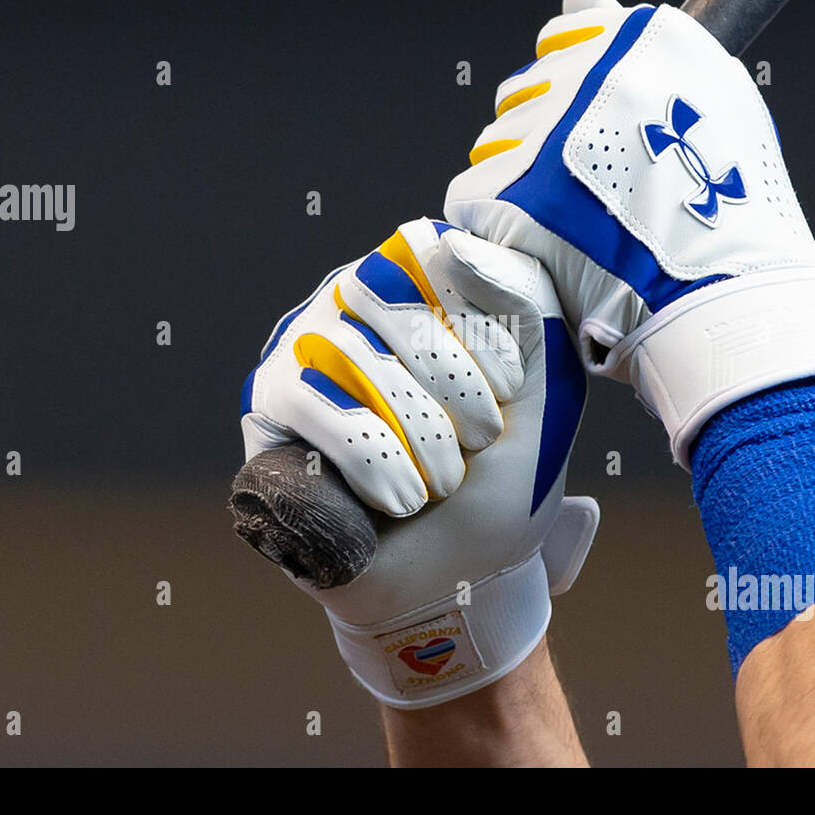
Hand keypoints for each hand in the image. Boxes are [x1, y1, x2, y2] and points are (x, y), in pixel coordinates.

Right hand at [239, 218, 597, 707]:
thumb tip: (452, 242)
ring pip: (352, 354)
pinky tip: (399, 499)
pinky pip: (312, 405)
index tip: (511, 391)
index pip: (435, 254)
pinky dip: (370, 458)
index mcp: (426, 281)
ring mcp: (307, 343)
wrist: (462, 572)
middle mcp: (358, 296)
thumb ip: (523, 299)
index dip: (477, 328)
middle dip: (452, 384)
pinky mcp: (270, 401)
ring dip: (416, 431)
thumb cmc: (504, 475)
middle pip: (390, 300)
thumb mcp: (545, 384)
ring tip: (444, 482)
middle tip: (481, 441)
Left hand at [444, 0, 814, 465]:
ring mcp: (551, 131)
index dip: (573, 96)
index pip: (560, 42)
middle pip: (522, 94)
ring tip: (573, 226)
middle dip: (542, 142)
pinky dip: (495, 227)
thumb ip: (630, 40)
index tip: (599, 141)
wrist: (723, 296)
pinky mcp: (515, 191)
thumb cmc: (726, 211)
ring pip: (494, 145)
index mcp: (641, 40)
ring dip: (518, 183)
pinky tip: (543, 247)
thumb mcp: (706, 98)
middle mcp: (591, 74)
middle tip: (592, 197)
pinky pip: (471, 196)